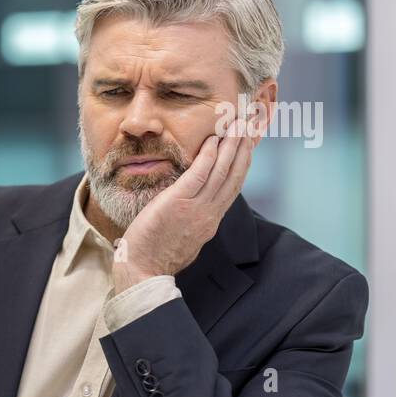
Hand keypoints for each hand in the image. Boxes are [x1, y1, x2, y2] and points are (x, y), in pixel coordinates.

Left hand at [112, 127, 253, 293]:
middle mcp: (210, 213)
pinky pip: (198, 175)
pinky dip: (208, 156)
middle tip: (252, 125)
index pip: (233, 185)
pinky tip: (214, 141)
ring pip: (222, 172)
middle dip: (245, 148)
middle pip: (234, 175)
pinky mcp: (178, 203)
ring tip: (239, 124)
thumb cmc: (157, 257)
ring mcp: (196, 208)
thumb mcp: (186, 239)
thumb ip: (195, 221)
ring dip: (232, 146)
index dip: (243, 163)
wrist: (143, 271)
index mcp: (211, 220)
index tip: (250, 143)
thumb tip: (197, 211)